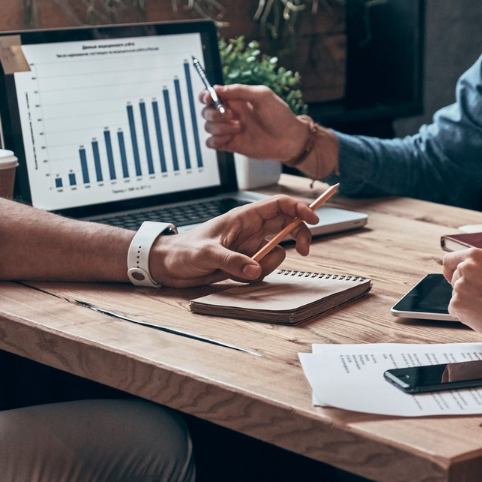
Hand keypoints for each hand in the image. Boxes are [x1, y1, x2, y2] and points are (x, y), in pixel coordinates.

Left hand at [149, 194, 316, 285]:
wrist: (168, 266)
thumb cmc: (182, 251)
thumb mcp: (205, 254)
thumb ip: (231, 261)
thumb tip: (254, 269)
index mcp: (243, 217)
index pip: (279, 204)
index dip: (299, 208)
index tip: (313, 219)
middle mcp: (250, 230)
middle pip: (287, 225)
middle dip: (299, 236)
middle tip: (304, 251)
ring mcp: (249, 246)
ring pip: (277, 251)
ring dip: (269, 263)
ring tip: (245, 271)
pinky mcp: (245, 263)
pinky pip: (263, 268)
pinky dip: (256, 275)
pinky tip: (236, 277)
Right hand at [201, 85, 305, 161]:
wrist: (289, 139)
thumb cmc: (280, 115)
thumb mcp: (262, 95)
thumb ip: (240, 90)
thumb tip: (217, 88)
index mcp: (236, 100)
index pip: (211, 95)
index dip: (205, 96)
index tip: (209, 98)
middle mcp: (230, 114)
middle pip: (206, 111)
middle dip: (214, 113)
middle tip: (232, 115)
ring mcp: (229, 129)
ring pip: (208, 126)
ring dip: (220, 127)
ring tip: (239, 127)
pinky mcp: (231, 144)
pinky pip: (211, 142)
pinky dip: (216, 140)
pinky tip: (229, 138)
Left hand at [442, 248, 481, 343]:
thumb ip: (479, 265)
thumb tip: (462, 267)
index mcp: (475, 256)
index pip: (449, 260)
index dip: (450, 269)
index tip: (452, 276)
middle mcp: (464, 268)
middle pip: (454, 278)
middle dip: (464, 287)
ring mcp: (459, 286)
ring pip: (455, 294)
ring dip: (466, 301)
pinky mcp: (456, 304)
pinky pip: (454, 309)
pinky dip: (464, 313)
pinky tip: (480, 314)